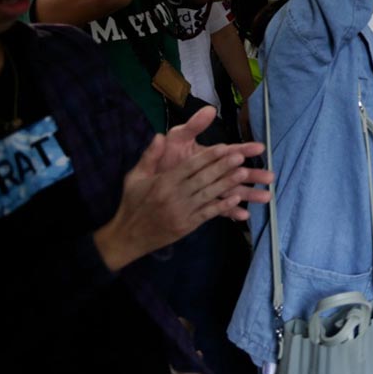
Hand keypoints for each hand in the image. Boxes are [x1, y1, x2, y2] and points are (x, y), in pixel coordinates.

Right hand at [94, 129, 272, 271]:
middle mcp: (173, 196)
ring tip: (245, 173)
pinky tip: (236, 199)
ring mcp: (181, 212)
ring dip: (228, 184)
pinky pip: (208, 214)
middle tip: (241, 156)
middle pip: (202, 178)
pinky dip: (223, 207)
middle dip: (223, 166)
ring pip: (208, 195)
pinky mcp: (187, 226)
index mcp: (162, 182)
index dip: (208, 156)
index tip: (224, 147)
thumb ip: (150, 156)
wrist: (127, 237)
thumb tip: (160, 136)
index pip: (189, 166)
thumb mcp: (134, 178)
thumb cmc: (132, 204)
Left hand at [154, 107, 272, 212]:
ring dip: (249, 194)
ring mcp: (210, 188)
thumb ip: (193, 126)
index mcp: (210, 156)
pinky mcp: (204, 203)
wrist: (147, 185)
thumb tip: (209, 110)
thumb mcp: (177, 138)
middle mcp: (214, 172)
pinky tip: (244, 216)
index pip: (230, 151)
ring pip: (233, 191)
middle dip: (254, 174)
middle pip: (237, 172)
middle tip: (270, 177)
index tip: (259, 147)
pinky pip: (219, 209)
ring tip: (266, 198)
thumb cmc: (164, 158)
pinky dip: (231, 211)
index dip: (245, 148)